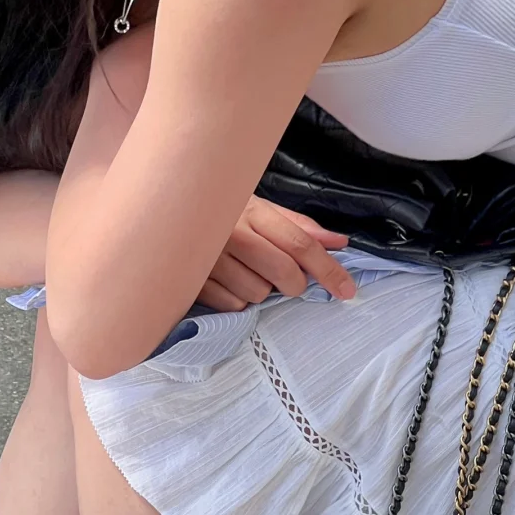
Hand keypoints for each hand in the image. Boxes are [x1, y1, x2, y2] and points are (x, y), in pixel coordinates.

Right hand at [197, 195, 355, 310]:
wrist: (168, 215)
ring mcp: (210, 259)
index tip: (346, 289)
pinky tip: (226, 282)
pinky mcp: (193, 282)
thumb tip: (338, 242)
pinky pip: (232, 305)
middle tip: (286, 280)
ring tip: (243, 272)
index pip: (301, 244)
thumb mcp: (259, 209)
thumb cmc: (222, 214)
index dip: (328, 270)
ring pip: (257, 293)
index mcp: (252, 212)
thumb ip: (299, 227)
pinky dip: (235, 299)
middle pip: (283, 272)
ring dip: (258, 290)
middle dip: (294, 283)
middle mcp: (231, 233)